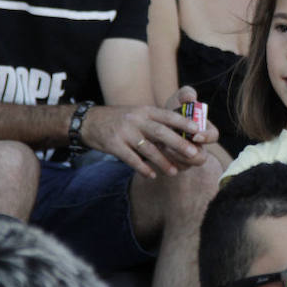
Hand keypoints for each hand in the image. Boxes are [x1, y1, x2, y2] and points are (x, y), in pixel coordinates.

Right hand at [80, 86, 218, 178]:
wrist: (89, 121)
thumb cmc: (119, 120)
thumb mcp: (137, 114)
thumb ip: (155, 122)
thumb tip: (178, 134)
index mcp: (145, 110)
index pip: (168, 115)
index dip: (183, 122)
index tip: (198, 130)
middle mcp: (136, 119)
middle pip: (161, 132)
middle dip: (179, 144)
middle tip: (194, 154)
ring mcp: (124, 131)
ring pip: (148, 148)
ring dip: (162, 162)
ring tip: (174, 172)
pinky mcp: (113, 144)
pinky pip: (131, 158)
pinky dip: (142, 168)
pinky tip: (151, 175)